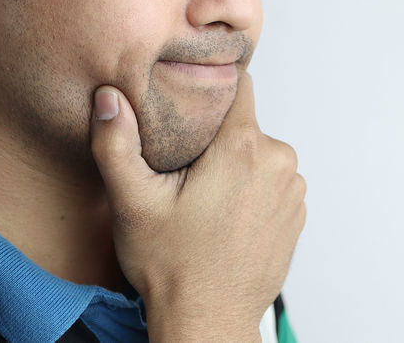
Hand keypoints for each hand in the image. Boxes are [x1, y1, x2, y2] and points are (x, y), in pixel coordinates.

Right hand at [88, 70, 305, 341]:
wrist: (208, 322)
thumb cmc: (172, 266)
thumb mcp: (133, 202)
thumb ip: (116, 144)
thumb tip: (107, 98)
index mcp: (243, 146)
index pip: (239, 85)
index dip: (212, 90)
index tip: (190, 107)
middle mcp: (278, 161)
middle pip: (244, 125)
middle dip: (217, 141)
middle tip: (185, 175)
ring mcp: (292, 190)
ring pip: (258, 155)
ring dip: (236, 169)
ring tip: (203, 202)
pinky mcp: (296, 215)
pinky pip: (271, 185)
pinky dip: (251, 194)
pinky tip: (224, 220)